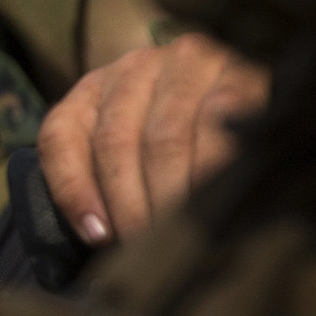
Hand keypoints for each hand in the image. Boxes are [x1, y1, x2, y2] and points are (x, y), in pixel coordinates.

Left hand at [37, 33, 269, 246]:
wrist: (253, 99)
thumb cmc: (181, 141)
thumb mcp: (131, 155)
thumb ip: (105, 183)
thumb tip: (99, 238)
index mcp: (93, 91)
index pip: (62, 135)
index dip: (73, 189)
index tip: (97, 235)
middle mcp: (133, 70)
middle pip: (114, 142)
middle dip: (128, 205)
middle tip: (146, 249)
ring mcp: (185, 66)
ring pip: (164, 139)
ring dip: (168, 195)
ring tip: (178, 236)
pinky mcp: (235, 75)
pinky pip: (217, 129)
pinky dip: (212, 170)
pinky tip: (217, 197)